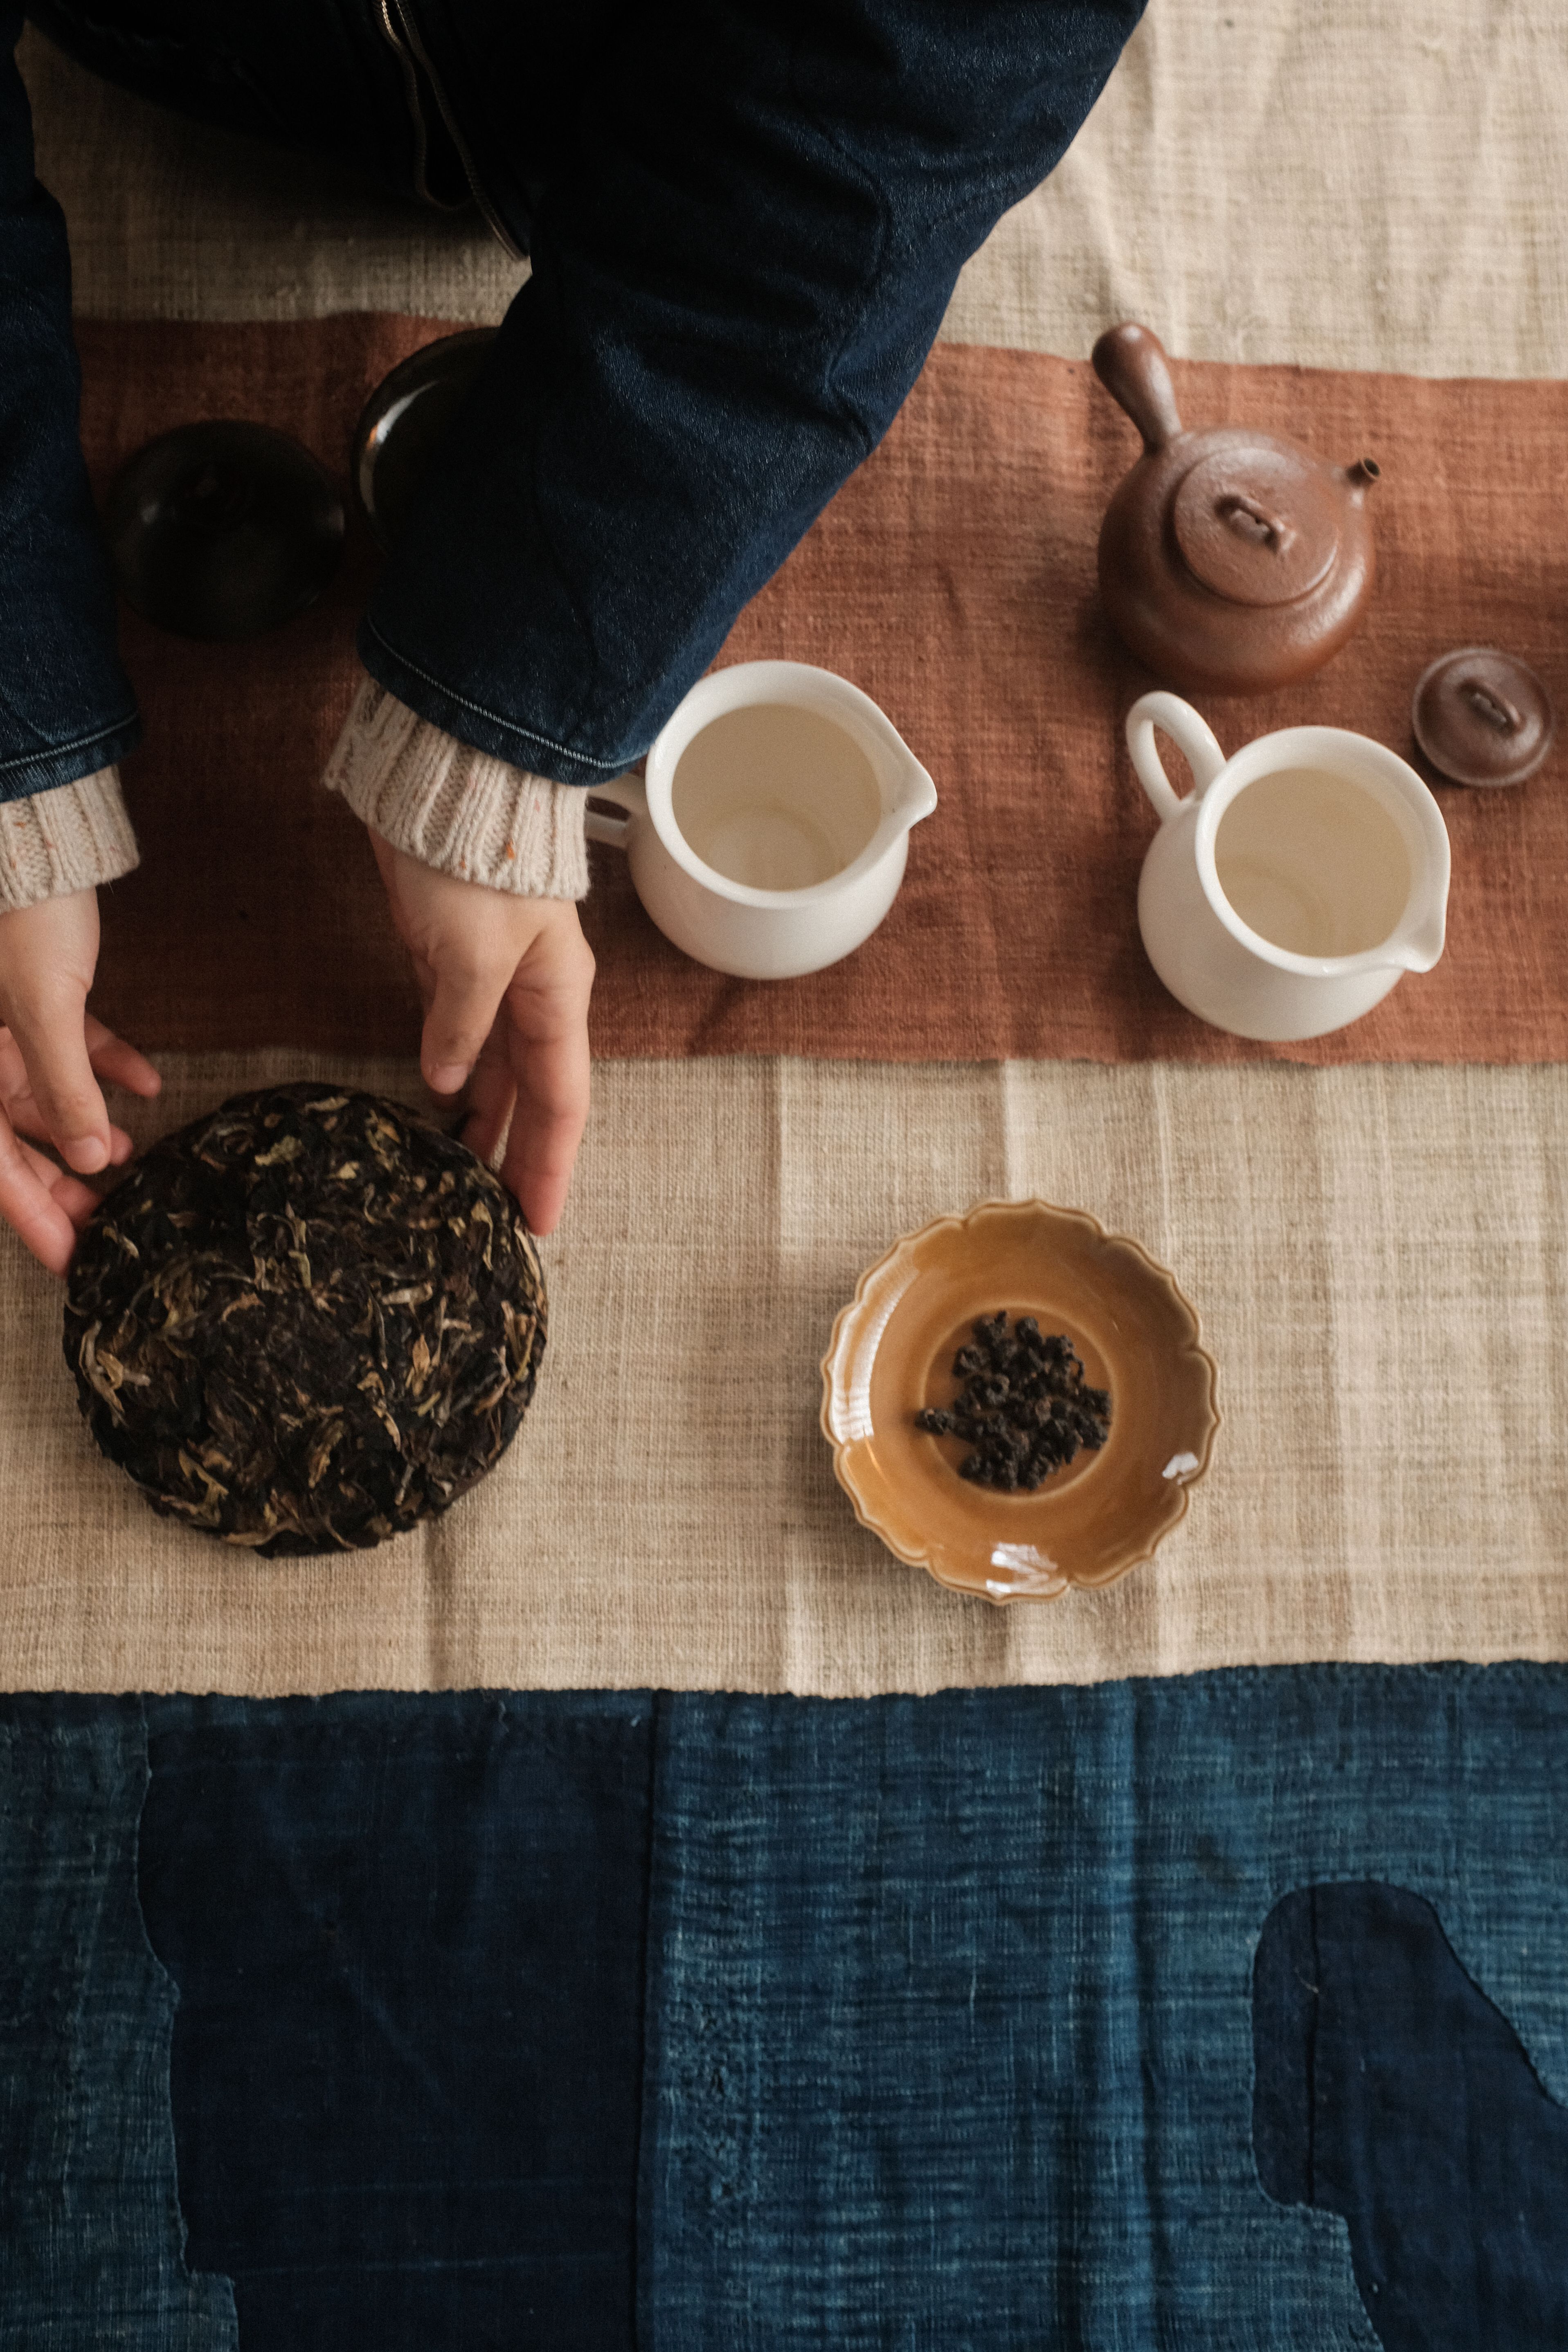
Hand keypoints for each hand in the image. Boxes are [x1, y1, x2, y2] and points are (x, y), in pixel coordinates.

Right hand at [0, 890, 161, 1276]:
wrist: (29, 837)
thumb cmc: (22, 916)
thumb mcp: (44, 1008)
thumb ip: (65, 1087)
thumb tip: (90, 1159)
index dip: (31, 1219)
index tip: (70, 1262)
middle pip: (18, 1143)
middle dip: (64, 1187)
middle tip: (111, 1227)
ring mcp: (6, 1025)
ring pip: (46, 1100)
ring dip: (89, 1131)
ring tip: (134, 1162)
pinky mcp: (39, 994)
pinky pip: (72, 1047)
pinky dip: (108, 1067)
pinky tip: (148, 1083)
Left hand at [370, 835, 594, 1235]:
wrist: (449, 783)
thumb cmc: (474, 859)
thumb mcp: (469, 951)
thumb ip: (458, 1023)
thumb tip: (443, 1081)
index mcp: (557, 997)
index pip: (560, 1102)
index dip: (550, 1164)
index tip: (538, 1220)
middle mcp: (536, 998)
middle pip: (532, 1096)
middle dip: (520, 1157)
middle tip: (499, 1219)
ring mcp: (496, 983)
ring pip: (496, 1073)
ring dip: (483, 1124)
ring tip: (462, 1181)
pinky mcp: (453, 966)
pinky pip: (461, 1042)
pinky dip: (453, 1082)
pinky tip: (436, 1113)